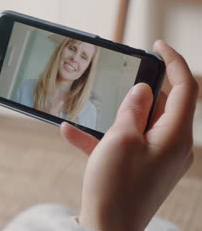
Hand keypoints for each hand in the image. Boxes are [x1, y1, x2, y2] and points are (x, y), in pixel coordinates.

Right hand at [60, 40, 197, 230]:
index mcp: (174, 136)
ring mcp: (155, 159)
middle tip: (124, 73)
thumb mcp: (120, 139)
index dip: (174, 62)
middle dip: (142, 89)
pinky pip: (124, 145)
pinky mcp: (139, 169)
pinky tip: (71, 132)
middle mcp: (171, 146)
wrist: (108, 229)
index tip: (157, 45)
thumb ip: (133, 110)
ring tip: (95, 106)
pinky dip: (103, 137)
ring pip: (139, 124)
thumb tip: (143, 90)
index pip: (185, 89)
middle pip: (163, 106)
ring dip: (116, 114)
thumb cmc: (115, 186)